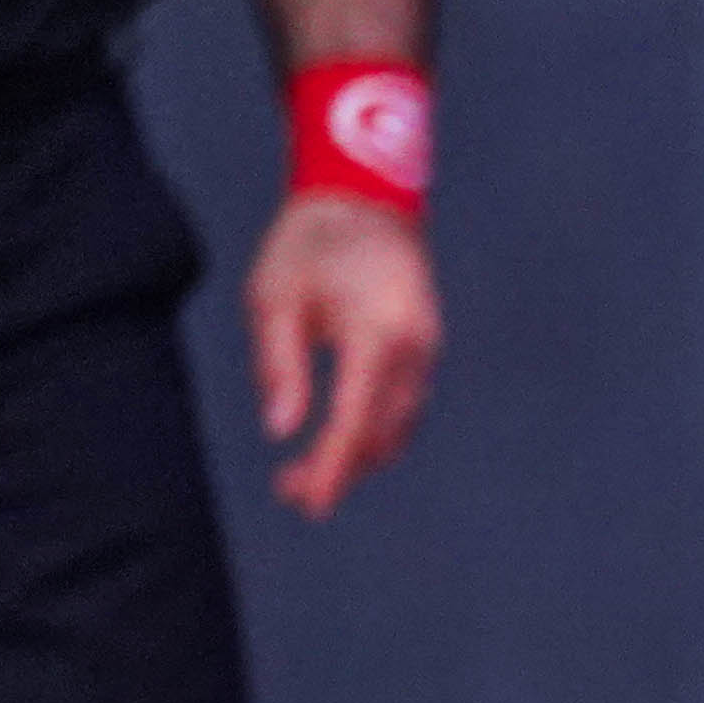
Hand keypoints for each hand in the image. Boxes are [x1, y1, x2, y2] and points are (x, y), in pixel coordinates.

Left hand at [246, 190, 439, 516]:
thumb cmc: (310, 243)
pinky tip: (340, 437)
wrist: (365, 199)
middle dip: (340, 470)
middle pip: (381, 433)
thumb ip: (280, 365)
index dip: (331, 468)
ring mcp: (428, 349)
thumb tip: (280, 430)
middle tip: (290, 492)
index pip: (353, 419)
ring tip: (307, 472)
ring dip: (358, 456)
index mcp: (376, 333)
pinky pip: (406, 405)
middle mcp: (414, 348)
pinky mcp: (427, 348)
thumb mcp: (275, 298)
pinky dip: (375, 431)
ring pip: (399, 425)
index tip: (309, 503)